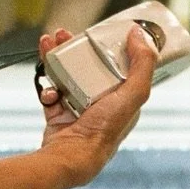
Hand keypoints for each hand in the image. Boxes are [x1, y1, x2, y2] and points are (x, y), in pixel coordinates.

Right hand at [38, 23, 156, 187]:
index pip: (115, 66)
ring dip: (55, 57)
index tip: (94, 32)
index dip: (105, 46)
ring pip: (66, 75)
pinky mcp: (58, 114)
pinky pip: (51, 92)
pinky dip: (46, 85)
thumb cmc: (105, 130)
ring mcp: (78, 109)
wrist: (71, 156)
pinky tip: (47, 85)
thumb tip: (140, 34)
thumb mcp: (134, 94)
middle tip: (64, 34)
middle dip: (74, 48)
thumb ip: (142, 64)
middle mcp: (101, 104)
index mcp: (122, 99)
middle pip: (87, 66)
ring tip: (48, 43)